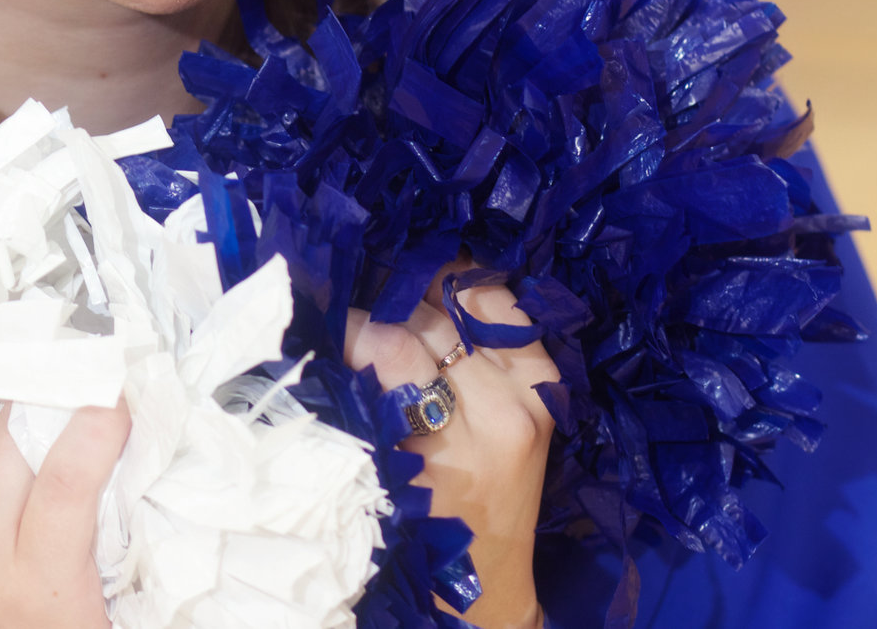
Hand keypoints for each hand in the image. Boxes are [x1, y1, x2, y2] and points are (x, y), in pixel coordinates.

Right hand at [348, 264, 557, 628]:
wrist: (489, 582)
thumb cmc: (422, 537)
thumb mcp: (381, 476)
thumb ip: (364, 404)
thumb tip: (335, 332)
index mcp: (453, 444)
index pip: (393, 347)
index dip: (353, 325)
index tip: (328, 322)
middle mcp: (504, 413)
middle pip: (429, 321)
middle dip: (384, 307)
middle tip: (357, 311)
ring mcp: (532, 394)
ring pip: (470, 303)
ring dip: (427, 295)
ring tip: (398, 298)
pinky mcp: (548, 385)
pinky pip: (510, 312)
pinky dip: (475, 294)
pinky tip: (445, 293)